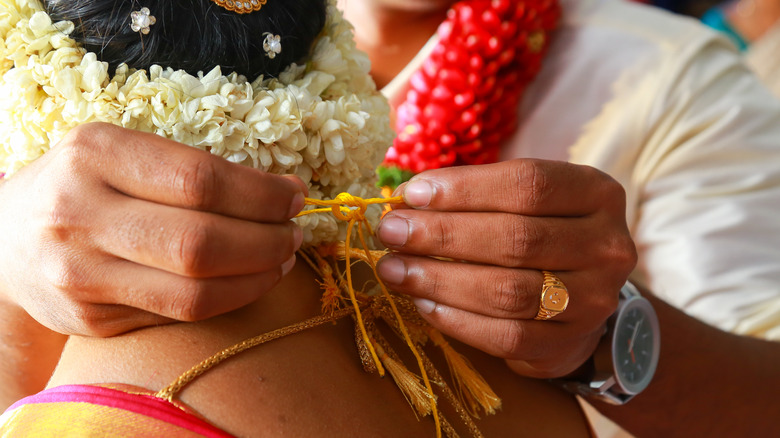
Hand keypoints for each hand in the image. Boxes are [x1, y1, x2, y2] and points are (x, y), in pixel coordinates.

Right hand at [0, 123, 305, 336]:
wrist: (8, 243)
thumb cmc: (82, 186)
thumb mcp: (120, 154)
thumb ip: (189, 170)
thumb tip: (282, 192)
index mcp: (92, 154)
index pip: (201, 180)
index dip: (261, 195)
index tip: (294, 196)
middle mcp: (78, 214)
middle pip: (201, 242)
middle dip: (267, 240)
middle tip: (294, 232)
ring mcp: (80, 275)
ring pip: (194, 292)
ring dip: (257, 276)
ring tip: (281, 258)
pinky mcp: (91, 319)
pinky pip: (180, 316)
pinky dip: (229, 299)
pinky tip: (249, 281)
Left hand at [375, 159, 636, 377]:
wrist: (580, 293)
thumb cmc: (539, 231)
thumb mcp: (525, 199)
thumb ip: (477, 194)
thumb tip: (408, 199)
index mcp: (597, 193)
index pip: (529, 184)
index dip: (465, 189)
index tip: (411, 194)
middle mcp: (607, 246)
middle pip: (516, 238)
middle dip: (442, 235)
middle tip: (391, 232)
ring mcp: (595, 300)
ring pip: (509, 291)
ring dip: (440, 280)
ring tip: (395, 269)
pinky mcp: (570, 343)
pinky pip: (507, 336)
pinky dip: (457, 320)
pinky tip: (423, 304)